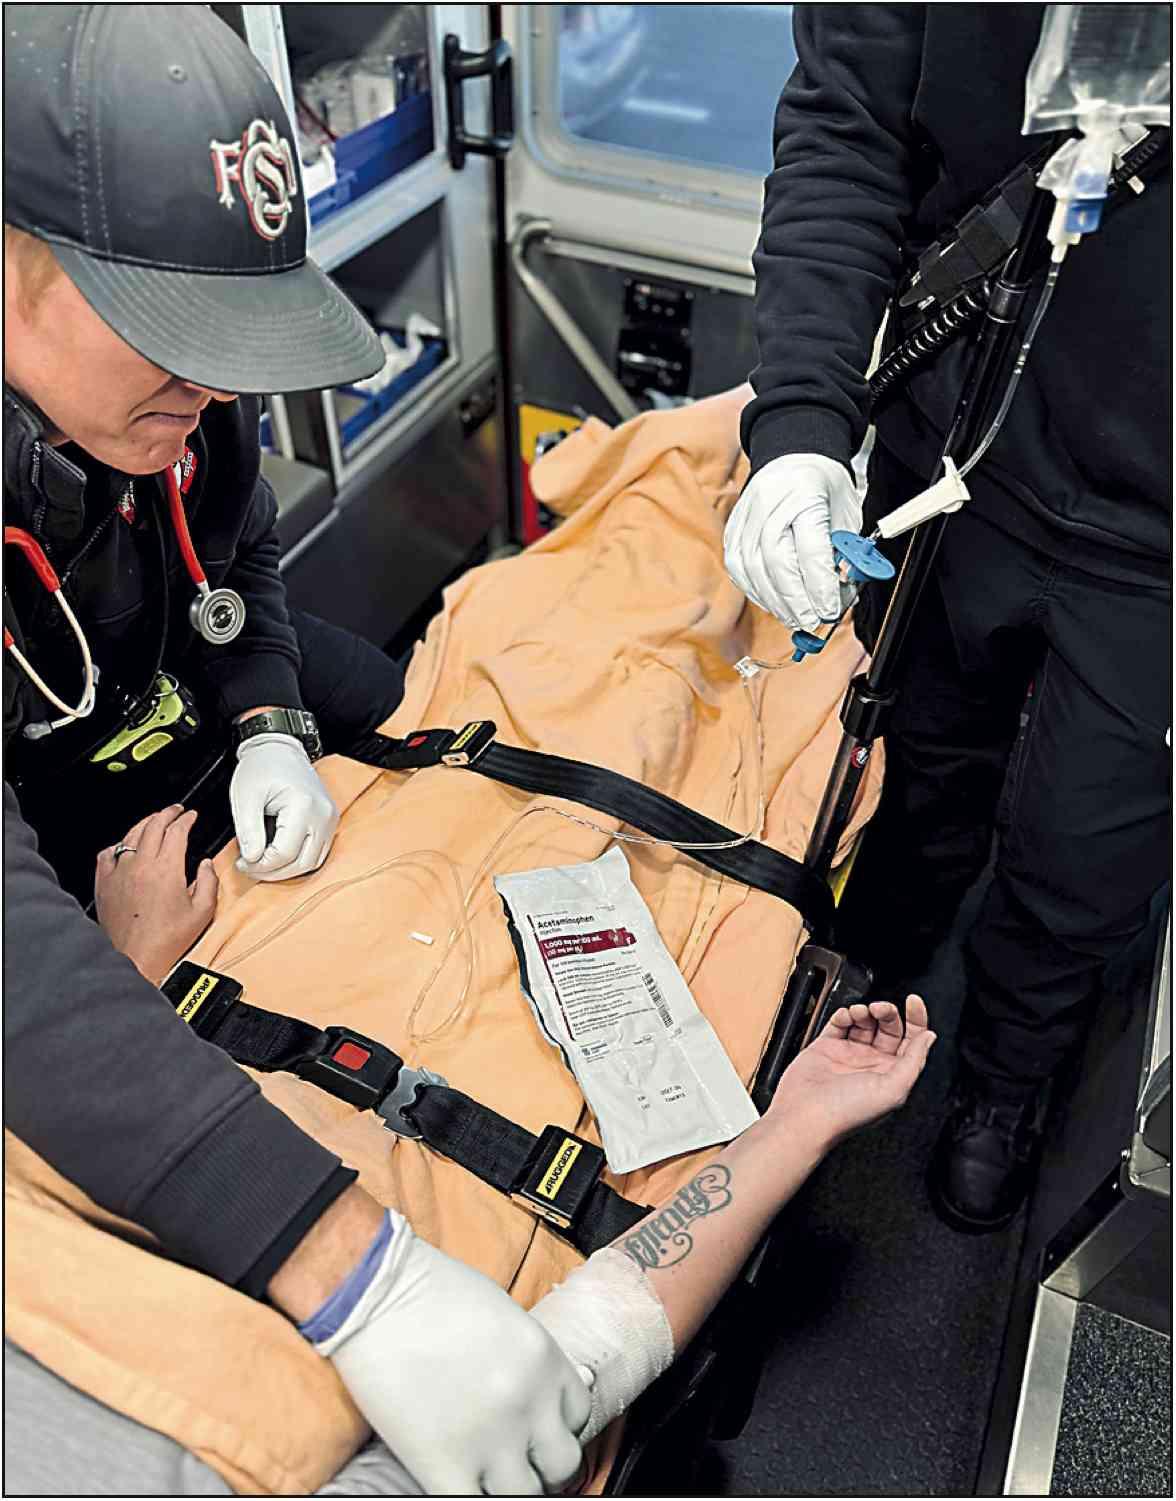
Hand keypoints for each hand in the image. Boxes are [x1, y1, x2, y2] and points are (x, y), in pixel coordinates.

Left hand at [95, 804, 217, 984]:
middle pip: (153, 825)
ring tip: (153, 821)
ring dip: (145, 823)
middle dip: (167, 813)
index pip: (177, 831)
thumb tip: (207, 865)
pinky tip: (124, 847)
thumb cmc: (165, 941)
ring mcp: (120, 872)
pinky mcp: (104, 883)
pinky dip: (118, 845)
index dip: (186, 819)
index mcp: (167, 869)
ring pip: (131, 835)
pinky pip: (107, 854)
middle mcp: (141, 865)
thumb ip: (209, 882)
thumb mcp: (202, 912)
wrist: (135, 958)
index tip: (190, 817)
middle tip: (175, 811)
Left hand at [230, 732, 337, 880]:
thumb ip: (248, 831)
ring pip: (312, 863)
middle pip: (302, 863)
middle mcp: (323, 815)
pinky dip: (297, 861)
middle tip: (250, 869)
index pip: (284, 853)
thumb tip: (251, 859)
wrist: (280, 748)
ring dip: (287, 870)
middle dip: (273, 873)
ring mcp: (330, 819)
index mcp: (303, 806)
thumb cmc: (262, 766)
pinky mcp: (329, 822)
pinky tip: (278, 858)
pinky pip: (317, 853)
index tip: (241, 863)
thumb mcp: (246, 796)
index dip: (260, 865)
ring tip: (263, 865)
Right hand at [316, 1213, 590, 1495]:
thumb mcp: (504, 1313)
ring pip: (525, 1495)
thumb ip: (530, 1359)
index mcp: (544, 1360)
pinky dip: (470, 1495)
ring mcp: (490, 1439)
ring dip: (510, 1487)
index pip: (578, 1416)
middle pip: (563, 1464)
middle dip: (543, 1465)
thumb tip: (553, 1387)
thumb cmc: (432, 1291)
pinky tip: (458, 1481)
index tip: (537, 1429)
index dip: (556, 1426)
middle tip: (519, 1460)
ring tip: (487, 1474)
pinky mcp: (444, 1464)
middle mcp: (529, 1403)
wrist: (374, 1293)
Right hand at [724, 452, 862, 628]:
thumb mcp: (847, 515)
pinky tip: (774, 603)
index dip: (819, 586)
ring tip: (796, 618)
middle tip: (812, 621)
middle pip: (776, 562)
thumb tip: (839, 596)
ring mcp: (746, 517)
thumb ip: (845, 554)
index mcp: (804, 494)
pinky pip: (739, 569)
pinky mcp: (733, 530)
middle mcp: (769, 504)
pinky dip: (757, 591)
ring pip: (752, 569)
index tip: (830, 610)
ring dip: (776, 602)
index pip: (809, 549)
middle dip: (796, 600)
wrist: (792, 457)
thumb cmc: (823, 487)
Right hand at [768, 996, 935, 1153]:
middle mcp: (872, 1064)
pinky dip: (844, 1014)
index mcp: (892, 1075)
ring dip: (866, 1011)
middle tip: (880, 1009)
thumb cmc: (846, 1113)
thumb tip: (929, 1037)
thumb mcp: (893, 1089)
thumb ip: (915, 1060)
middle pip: (889, 1027)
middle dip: (888, 1012)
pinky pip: (839, 1022)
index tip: (914, 1002)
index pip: (912, 1041)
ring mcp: (849, 1055)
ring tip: (861, 1012)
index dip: (916, 1020)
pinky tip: (845, 1017)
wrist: (806, 1116)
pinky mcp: (826, 1047)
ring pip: (865, 1022)